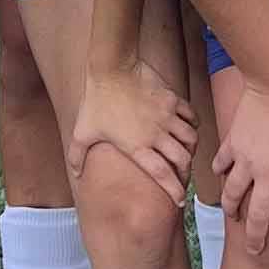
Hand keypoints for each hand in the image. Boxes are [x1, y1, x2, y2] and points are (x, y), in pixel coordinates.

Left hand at [72, 56, 196, 206]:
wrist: (112, 68)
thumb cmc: (96, 101)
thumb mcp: (82, 132)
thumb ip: (77, 156)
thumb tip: (75, 174)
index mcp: (137, 147)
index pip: (162, 175)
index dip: (174, 191)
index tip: (180, 201)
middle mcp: (157, 134)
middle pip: (183, 159)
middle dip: (186, 172)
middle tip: (184, 176)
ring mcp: (167, 116)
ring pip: (191, 138)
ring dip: (191, 148)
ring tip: (187, 152)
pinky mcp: (172, 99)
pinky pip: (190, 116)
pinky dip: (192, 124)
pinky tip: (187, 126)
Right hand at [216, 67, 268, 254]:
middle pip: (259, 217)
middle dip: (257, 239)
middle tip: (255, 251)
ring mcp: (247, 161)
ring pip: (233, 195)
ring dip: (232, 210)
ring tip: (234, 218)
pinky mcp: (232, 145)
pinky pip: (221, 164)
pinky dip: (219, 173)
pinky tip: (221, 176)